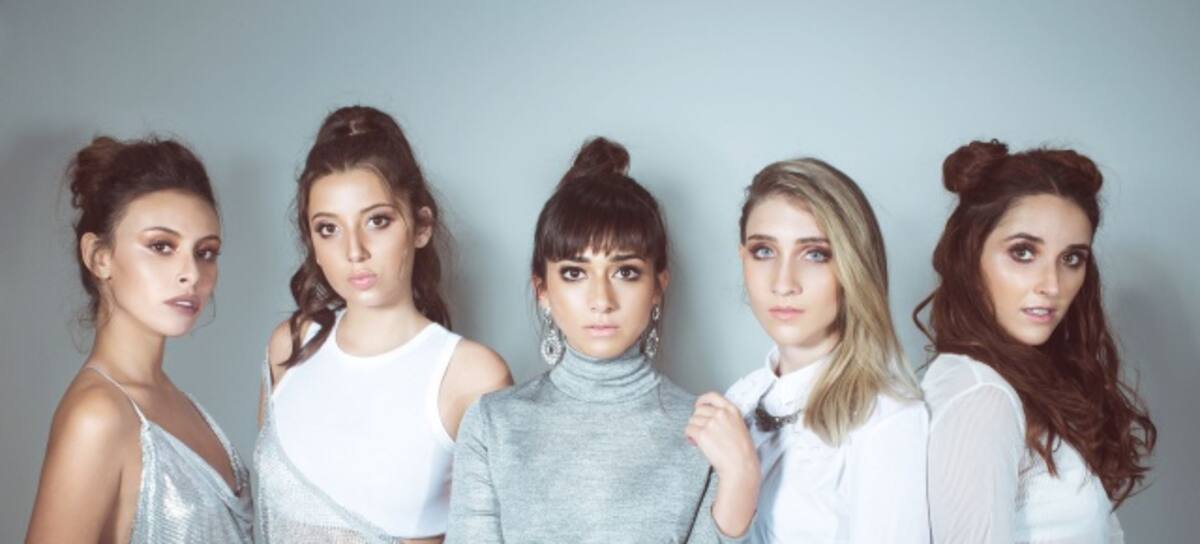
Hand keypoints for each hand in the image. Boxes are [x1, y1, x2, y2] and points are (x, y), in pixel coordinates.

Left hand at [686, 392, 760, 536]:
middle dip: (698, 420)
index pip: (712, 396)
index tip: (699, 405)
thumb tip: (710, 418)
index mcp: (732, 410)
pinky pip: (688, 430)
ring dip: (694, 429)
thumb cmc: (742, 453)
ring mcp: (711, 423)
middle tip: (702, 431)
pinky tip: (696, 444)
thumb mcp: (740, 427)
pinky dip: (690, 437)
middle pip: (699, 410)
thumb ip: (726, 418)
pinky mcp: (702, 434)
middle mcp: (721, 414)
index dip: (702, 400)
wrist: (741, 467)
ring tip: (701, 441)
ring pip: (692, 420)